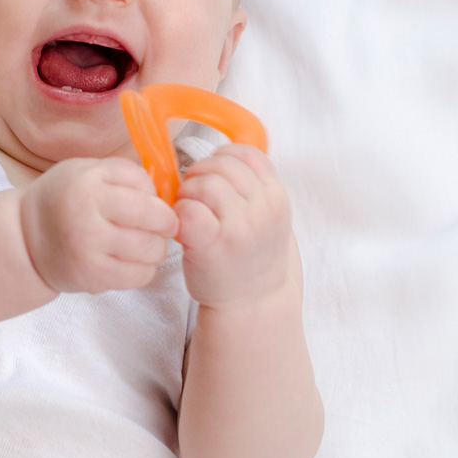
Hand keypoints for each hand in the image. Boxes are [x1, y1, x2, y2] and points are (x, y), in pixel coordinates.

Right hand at [20, 157, 178, 293]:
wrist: (25, 238)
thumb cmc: (64, 199)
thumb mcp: (86, 169)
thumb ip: (125, 174)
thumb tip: (166, 195)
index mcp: (87, 183)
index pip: (147, 189)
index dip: (159, 199)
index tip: (156, 207)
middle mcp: (86, 216)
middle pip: (155, 221)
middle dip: (165, 224)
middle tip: (159, 227)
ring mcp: (88, 250)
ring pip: (151, 250)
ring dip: (154, 248)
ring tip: (141, 244)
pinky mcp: (91, 277)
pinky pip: (140, 276)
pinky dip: (142, 269)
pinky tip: (128, 261)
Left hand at [173, 145, 295, 308]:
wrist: (253, 304)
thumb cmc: (252, 257)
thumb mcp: (268, 216)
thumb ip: (254, 186)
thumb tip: (219, 154)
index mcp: (277, 198)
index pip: (248, 154)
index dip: (223, 157)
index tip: (214, 175)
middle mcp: (263, 209)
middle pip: (222, 164)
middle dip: (201, 174)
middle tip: (194, 195)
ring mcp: (240, 227)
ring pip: (204, 183)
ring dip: (188, 192)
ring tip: (189, 210)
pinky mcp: (213, 244)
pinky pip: (188, 209)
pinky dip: (179, 212)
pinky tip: (183, 226)